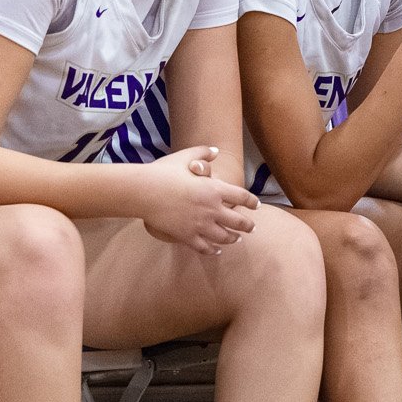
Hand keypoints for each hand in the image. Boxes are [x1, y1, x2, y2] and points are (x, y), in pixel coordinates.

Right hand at [140, 146, 256, 253]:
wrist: (144, 191)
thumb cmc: (164, 171)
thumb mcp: (185, 156)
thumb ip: (203, 153)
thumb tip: (215, 151)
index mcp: (215, 189)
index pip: (241, 197)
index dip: (252, 202)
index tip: (257, 205)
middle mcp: (212, 209)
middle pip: (238, 221)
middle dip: (248, 225)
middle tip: (252, 228)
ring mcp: (200, 225)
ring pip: (223, 237)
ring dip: (232, 238)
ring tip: (237, 239)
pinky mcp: (187, 236)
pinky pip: (204, 247)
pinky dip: (212, 250)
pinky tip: (215, 251)